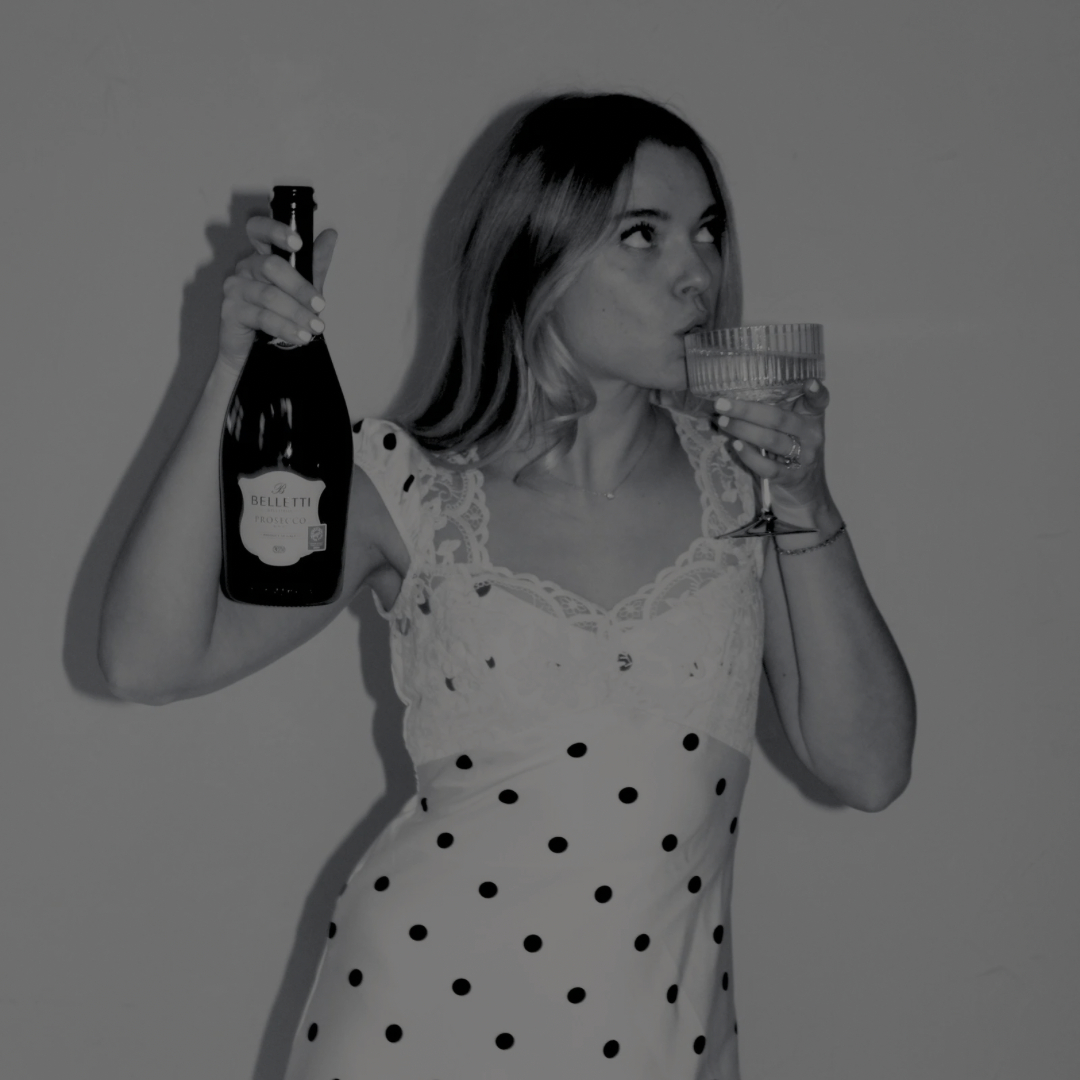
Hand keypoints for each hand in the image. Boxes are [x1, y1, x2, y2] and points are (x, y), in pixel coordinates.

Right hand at [218, 214, 338, 371]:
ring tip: (315, 327)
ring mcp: (235, 288)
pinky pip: (262, 317)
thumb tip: (330, 235)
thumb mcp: (300, 288)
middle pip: (271, 266)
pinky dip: (286, 328)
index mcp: (261, 256)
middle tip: (320, 305)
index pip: (259, 230)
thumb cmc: (277, 314)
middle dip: (300, 288)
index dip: (276, 231)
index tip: (299, 243)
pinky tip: (300, 336)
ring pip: (269, 296)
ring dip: (297, 314)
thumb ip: (314, 263)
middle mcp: (245, 268)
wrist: (254, 350)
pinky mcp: (230, 311)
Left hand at [713, 380, 833, 519]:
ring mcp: (803, 458)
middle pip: (779, 419)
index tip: (810, 383)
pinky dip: (749, 455)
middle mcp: (812, 435)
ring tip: (722, 422)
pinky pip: (768, 467)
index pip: (819, 401)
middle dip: (747, 410)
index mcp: (812, 417)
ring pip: (771, 440)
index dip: (816, 392)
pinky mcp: (791, 478)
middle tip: (721, 404)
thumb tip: (733, 399)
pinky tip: (735, 445)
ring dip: (742, 430)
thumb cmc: (791, 451)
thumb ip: (775, 411)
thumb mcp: (791, 428)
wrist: (805, 492)